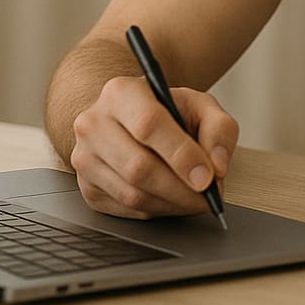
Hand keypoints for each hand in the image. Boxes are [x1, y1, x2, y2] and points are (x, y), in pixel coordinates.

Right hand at [69, 75, 238, 218]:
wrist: (130, 117)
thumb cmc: (167, 111)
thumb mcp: (201, 106)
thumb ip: (219, 129)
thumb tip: (217, 168)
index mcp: (121, 93)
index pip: (149, 126)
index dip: (181, 156)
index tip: (207, 178)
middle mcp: (94, 124)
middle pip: (138, 167)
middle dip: (181, 189)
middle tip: (208, 197)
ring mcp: (85, 158)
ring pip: (132, 194)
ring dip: (172, 204)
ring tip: (195, 199)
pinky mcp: (86, 187)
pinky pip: (125, 210)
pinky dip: (156, 211)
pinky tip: (172, 199)